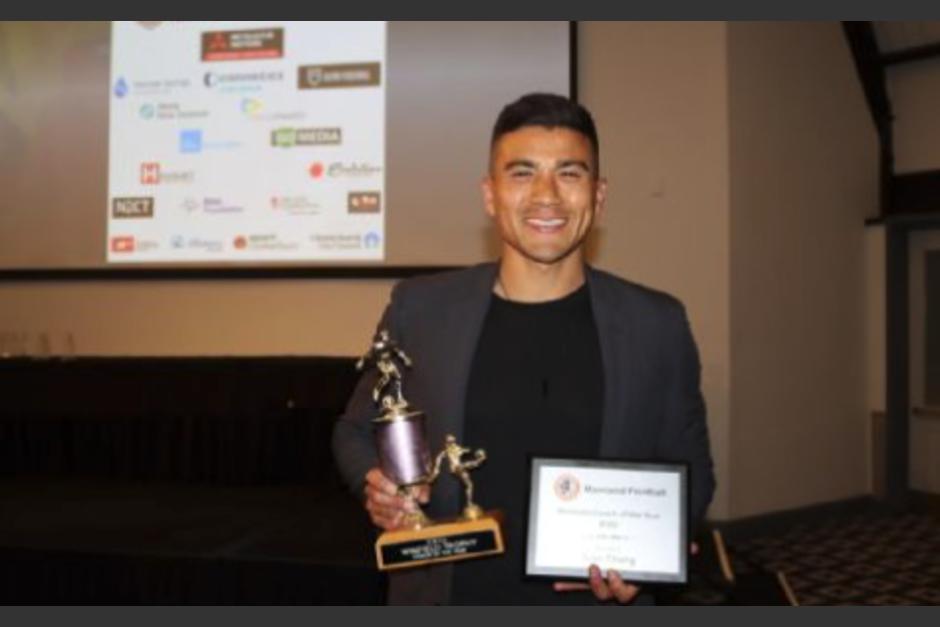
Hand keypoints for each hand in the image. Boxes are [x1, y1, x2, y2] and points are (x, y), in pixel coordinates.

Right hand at [363, 467, 429, 529]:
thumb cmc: (408, 483)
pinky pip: (380, 521)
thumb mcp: (416, 480)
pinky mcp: (375, 517)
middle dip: (394, 502)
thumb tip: (422, 497)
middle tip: (409, 505)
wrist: (406, 494)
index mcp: (376, 476)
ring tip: (408, 513)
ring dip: (395, 513)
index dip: (383, 484)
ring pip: (378, 510)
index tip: (395, 489)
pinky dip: (392, 522)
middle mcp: (371, 490)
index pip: (374, 478)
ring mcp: (371, 504)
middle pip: (377, 496)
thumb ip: (420, 487)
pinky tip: (403, 520)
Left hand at [552, 543, 698, 602]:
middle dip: (601, 586)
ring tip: (584, 569)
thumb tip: (692, 547)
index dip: (620, 586)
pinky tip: (557, 581)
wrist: (648, 551)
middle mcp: (620, 585)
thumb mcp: (668, 552)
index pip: (628, 591)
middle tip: (596, 569)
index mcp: (636, 582)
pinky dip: (568, 583)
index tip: (615, 571)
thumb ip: (679, 549)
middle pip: (610, 595)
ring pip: (595, 589)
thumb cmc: (658, 553)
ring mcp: (606, 581)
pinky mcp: (593, 575)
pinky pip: (579, 582)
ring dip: (584, 583)